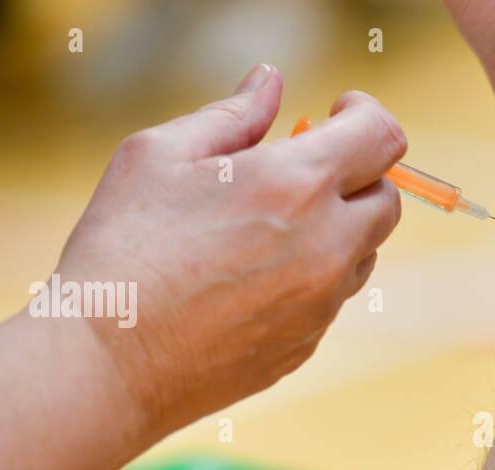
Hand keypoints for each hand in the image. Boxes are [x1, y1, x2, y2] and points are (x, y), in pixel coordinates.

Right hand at [57, 66, 405, 436]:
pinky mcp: (306, 346)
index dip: (366, 117)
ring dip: (336, 231)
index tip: (338, 114)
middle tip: (301, 172)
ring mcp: (321, 304)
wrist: (108, 361)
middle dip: (357, 177)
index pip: (383, 138)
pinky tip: (245, 280)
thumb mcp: (161, 154)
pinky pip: (328, 301)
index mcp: (297, 185)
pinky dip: (307, 280)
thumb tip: (271, 84)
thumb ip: (231, 114)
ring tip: (264, 229)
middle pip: (386, 201)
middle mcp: (327, 247)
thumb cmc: (124, 248)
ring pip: (362, 256)